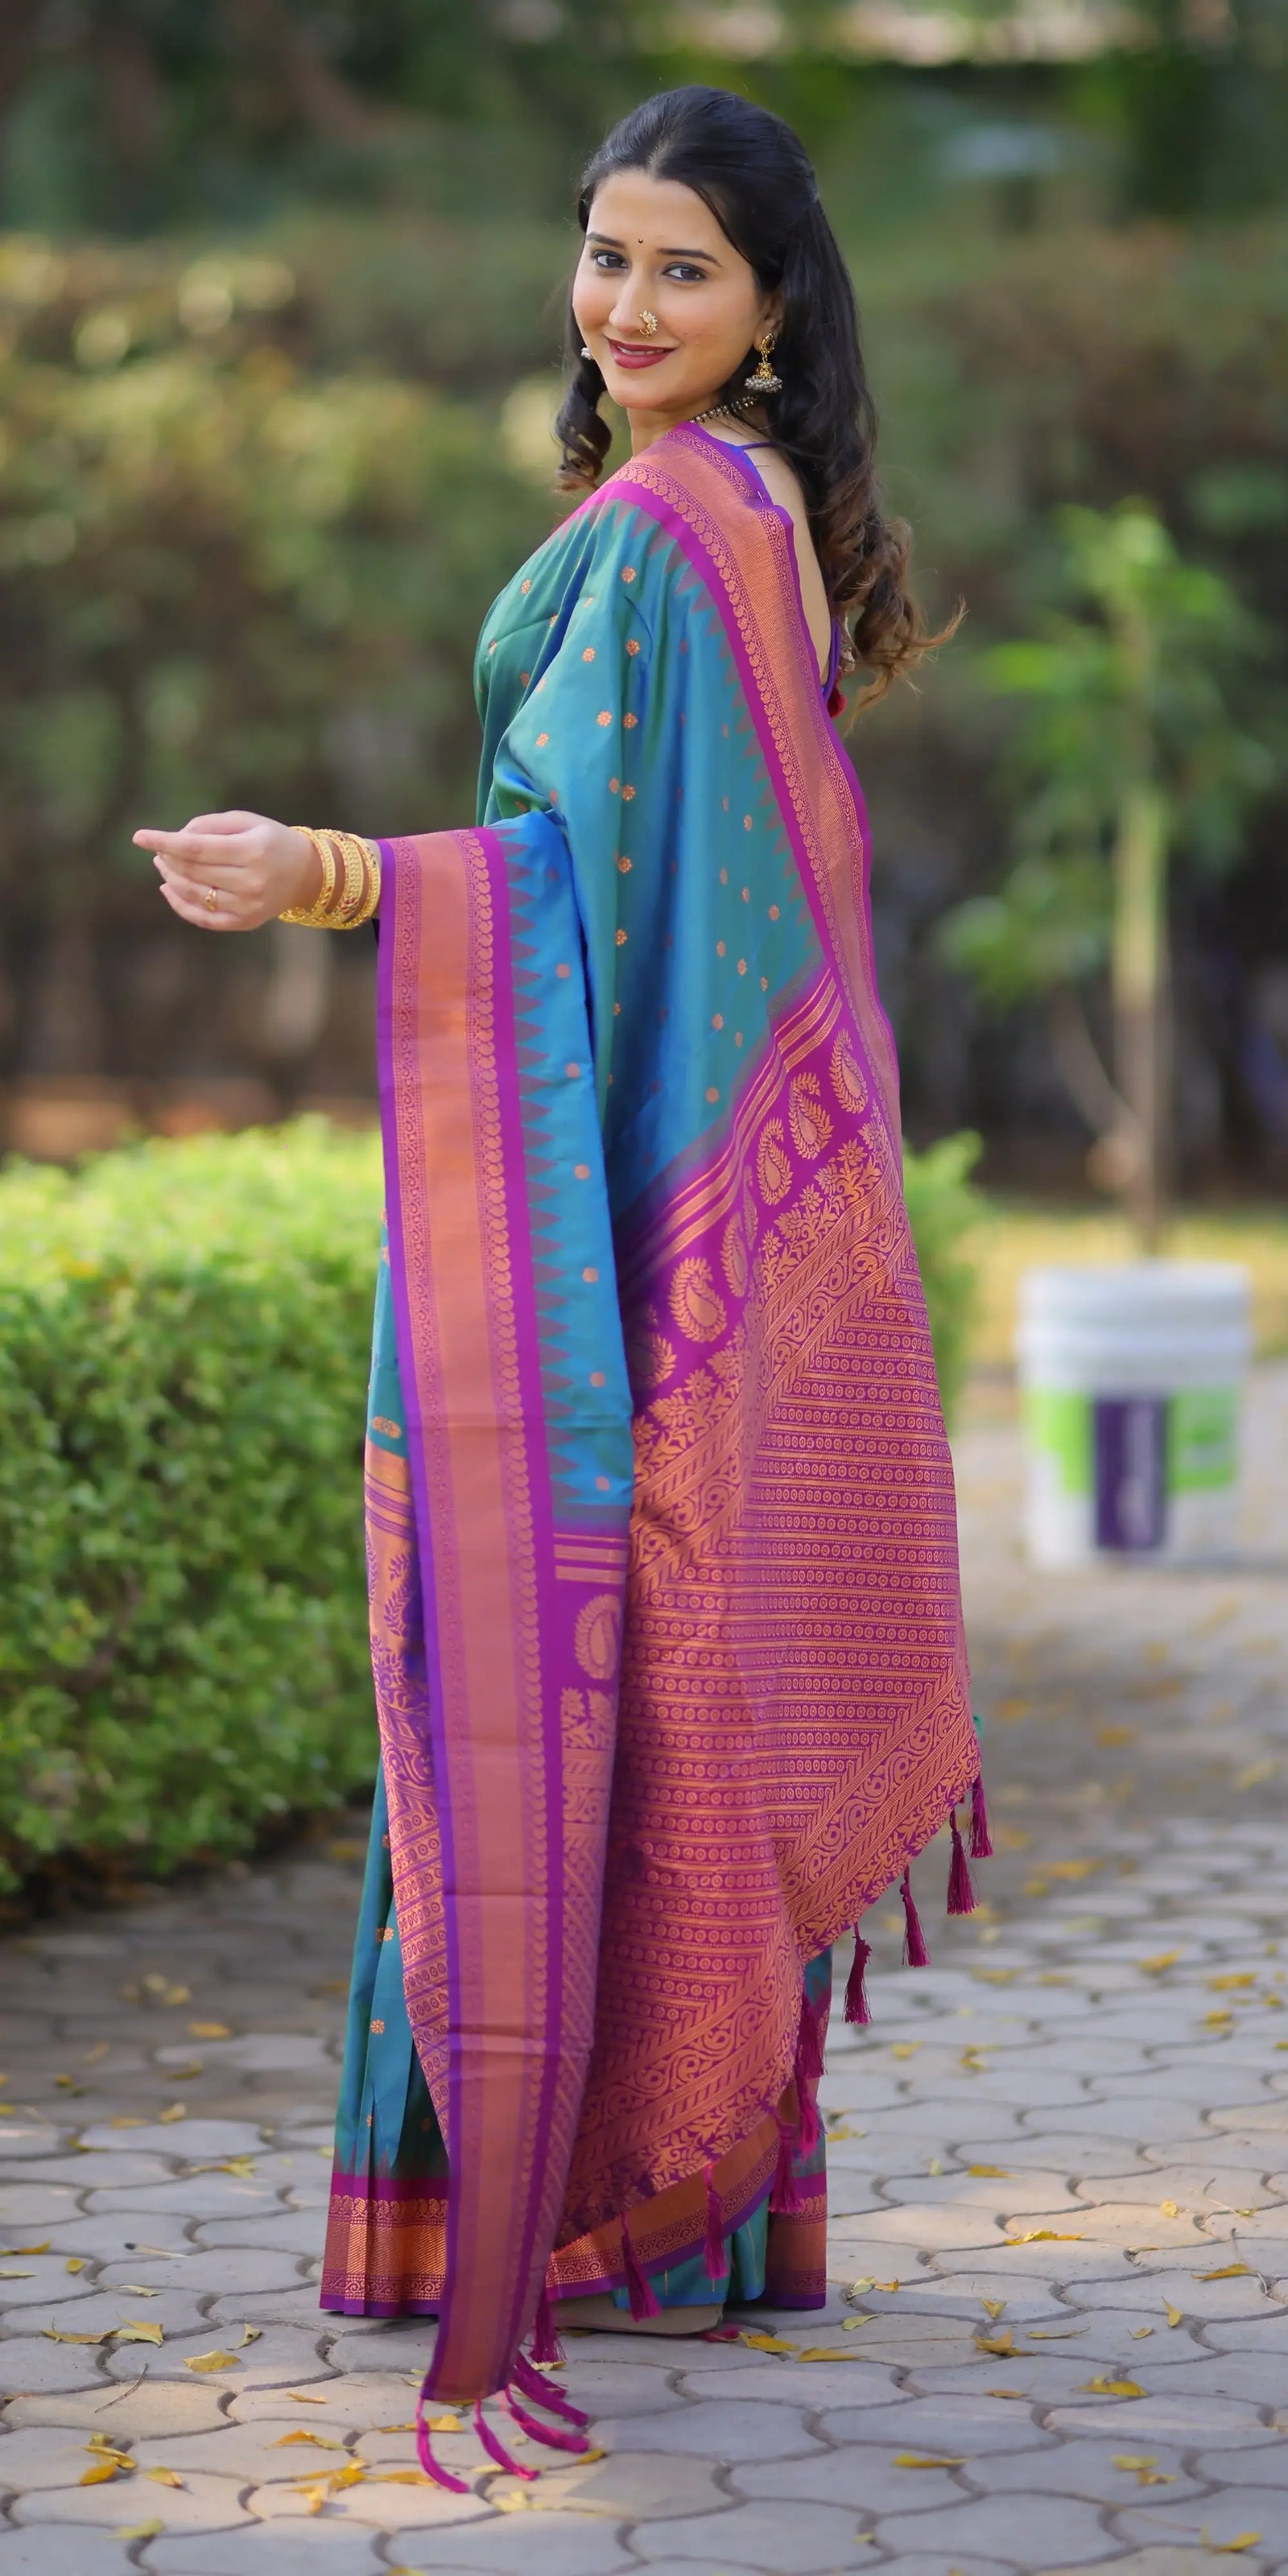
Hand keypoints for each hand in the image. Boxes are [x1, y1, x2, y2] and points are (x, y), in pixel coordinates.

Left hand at [132, 811, 319, 930]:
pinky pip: (203, 918)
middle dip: (167, 859)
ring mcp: (247, 905)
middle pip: (192, 871)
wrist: (307, 874)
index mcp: (252, 850)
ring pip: (193, 894)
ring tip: (163, 865)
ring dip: (170, 878)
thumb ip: (209, 825)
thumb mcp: (246, 820)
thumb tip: (175, 838)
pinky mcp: (244, 922)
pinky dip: (180, 904)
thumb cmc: (271, 840)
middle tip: (158, 849)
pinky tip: (168, 889)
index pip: (196, 848)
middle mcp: (251, 881)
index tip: (139, 837)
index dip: (164, 842)